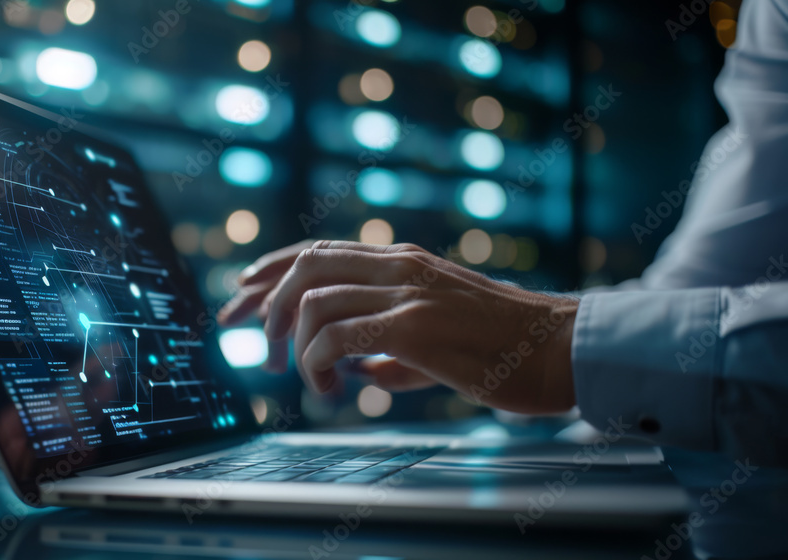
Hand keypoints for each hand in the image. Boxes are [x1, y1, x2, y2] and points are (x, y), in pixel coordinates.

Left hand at [223, 241, 578, 414]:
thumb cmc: (508, 345)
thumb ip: (396, 348)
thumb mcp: (442, 333)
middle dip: (264, 302)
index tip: (242, 290)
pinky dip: (317, 362)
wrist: (561, 346)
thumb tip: (362, 372)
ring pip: (313, 299)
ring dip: (292, 343)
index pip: (321, 250)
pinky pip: (336, 336)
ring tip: (304, 378)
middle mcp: (399, 266)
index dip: (272, 268)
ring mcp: (406, 293)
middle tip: (254, 343)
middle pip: (305, 264)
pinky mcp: (413, 327)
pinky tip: (330, 387)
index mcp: (404, 262)